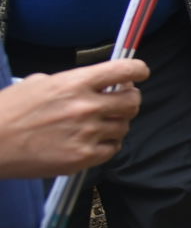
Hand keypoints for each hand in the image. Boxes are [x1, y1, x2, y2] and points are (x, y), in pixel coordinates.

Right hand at [0, 58, 148, 176]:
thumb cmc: (8, 111)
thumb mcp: (39, 83)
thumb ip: (71, 81)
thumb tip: (94, 83)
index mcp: (75, 83)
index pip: (124, 71)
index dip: (138, 70)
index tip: (140, 73)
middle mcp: (86, 107)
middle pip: (133, 101)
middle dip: (128, 100)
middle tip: (118, 103)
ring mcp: (87, 133)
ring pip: (124, 126)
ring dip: (116, 124)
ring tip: (96, 124)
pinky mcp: (83, 157)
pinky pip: (112, 148)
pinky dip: (107, 144)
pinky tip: (91, 141)